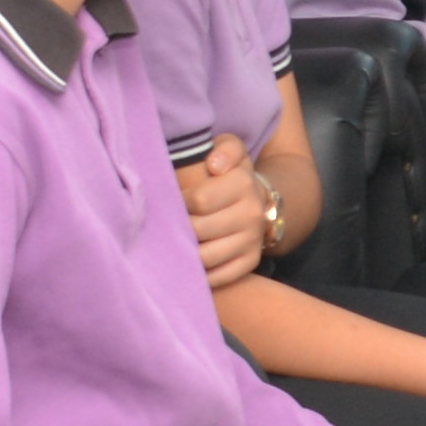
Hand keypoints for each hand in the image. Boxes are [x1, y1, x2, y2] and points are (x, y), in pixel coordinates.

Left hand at [180, 136, 269, 292]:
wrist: (260, 201)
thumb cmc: (231, 174)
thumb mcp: (231, 149)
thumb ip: (225, 148)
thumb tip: (214, 165)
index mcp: (244, 184)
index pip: (200, 200)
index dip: (179, 201)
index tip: (173, 199)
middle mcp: (252, 215)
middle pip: (198, 230)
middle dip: (176, 227)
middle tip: (165, 224)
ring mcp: (252, 242)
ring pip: (205, 257)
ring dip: (184, 252)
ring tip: (171, 243)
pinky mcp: (250, 263)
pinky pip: (219, 277)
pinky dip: (199, 274)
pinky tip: (187, 263)